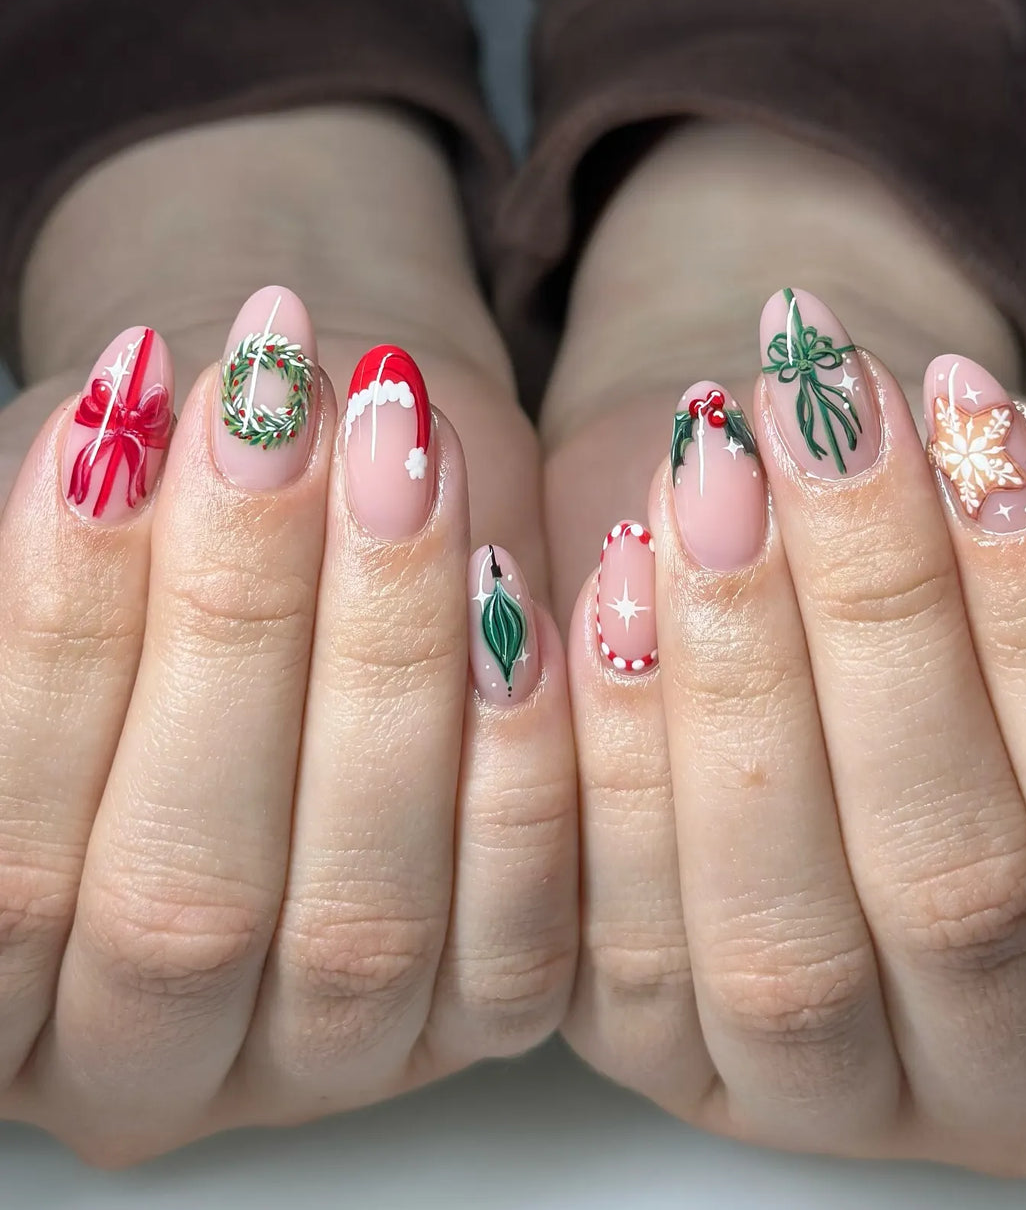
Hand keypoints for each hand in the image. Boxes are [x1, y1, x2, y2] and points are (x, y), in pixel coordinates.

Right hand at [0, 285, 575, 1165]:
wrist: (311, 601)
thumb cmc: (164, 572)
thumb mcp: (90, 555)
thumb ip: (79, 552)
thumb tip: (117, 448)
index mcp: (0, 994)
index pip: (9, 851)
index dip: (65, 630)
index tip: (119, 416)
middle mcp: (146, 1059)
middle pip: (185, 899)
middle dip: (238, 625)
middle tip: (283, 415)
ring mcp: (320, 1062)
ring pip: (362, 922)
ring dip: (392, 664)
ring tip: (409, 455)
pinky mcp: (469, 1026)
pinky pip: (517, 944)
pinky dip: (522, 761)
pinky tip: (517, 595)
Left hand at [558, 284, 1025, 1176]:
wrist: (786, 670)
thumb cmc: (936, 632)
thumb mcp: (1009, 605)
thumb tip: (990, 448)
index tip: (973, 416)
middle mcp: (983, 1074)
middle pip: (945, 886)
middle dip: (878, 621)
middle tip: (816, 420)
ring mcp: (800, 1090)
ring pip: (772, 936)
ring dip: (733, 677)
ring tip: (706, 470)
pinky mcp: (648, 1050)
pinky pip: (610, 941)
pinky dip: (610, 758)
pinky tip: (601, 588)